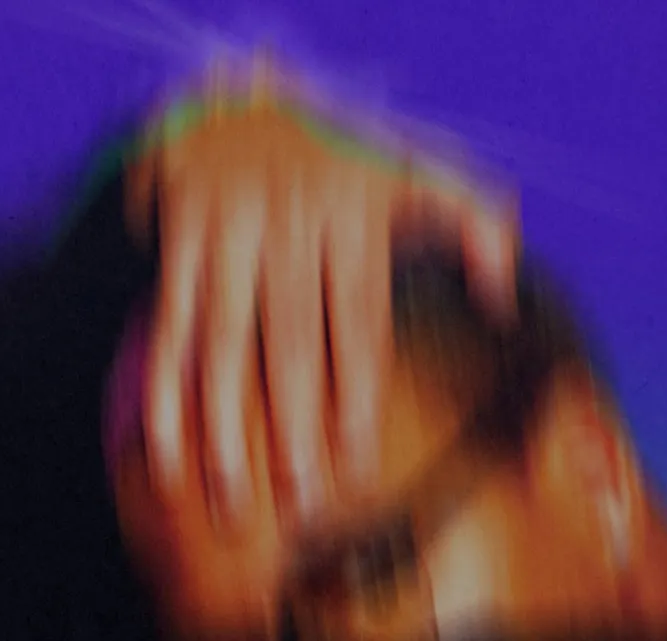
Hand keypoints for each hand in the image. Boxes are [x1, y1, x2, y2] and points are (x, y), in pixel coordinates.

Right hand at [127, 57, 520, 528]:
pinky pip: (170, 324)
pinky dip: (163, 389)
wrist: (237, 108)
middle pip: (289, 347)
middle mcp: (289, 220)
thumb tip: (503, 300)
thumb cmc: (340, 166)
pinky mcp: (180, 235)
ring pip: (222, 344)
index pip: (358, 326)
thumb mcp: (415, 171)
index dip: (356, 400)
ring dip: (222, 427)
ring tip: (230, 501)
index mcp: (353, 215)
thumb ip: (474, 222)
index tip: (356, 467)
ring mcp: (229, 228)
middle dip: (293, 432)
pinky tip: (167, 450)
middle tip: (301, 506)